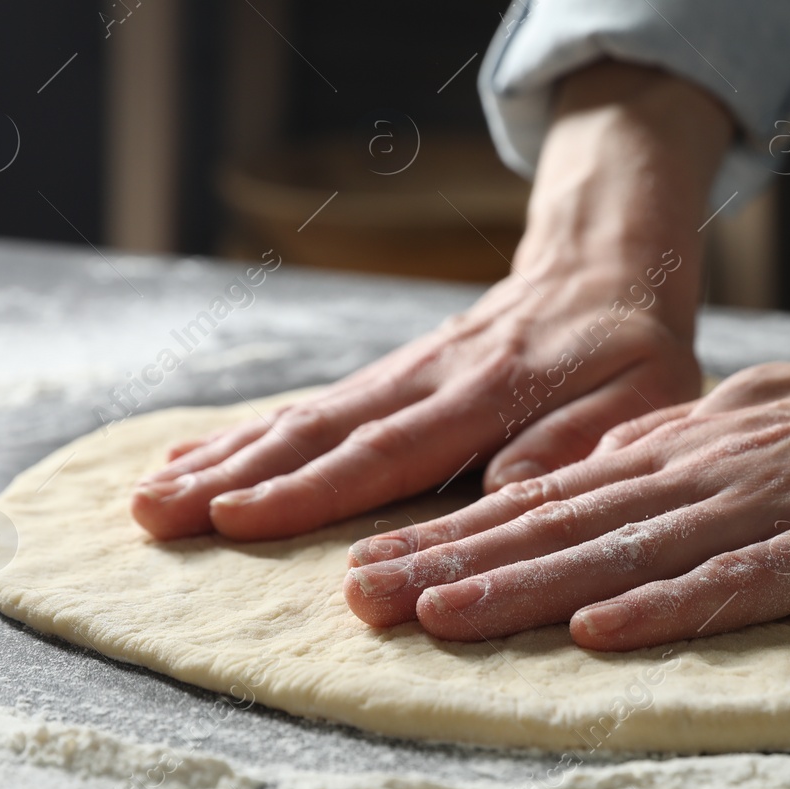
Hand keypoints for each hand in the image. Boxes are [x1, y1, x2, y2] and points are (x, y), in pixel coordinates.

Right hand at [130, 62, 733, 539]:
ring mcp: (400, 376)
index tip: (239, 519)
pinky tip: (189, 459)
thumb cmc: (630, 351)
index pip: (389, 448)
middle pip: (319, 432)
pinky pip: (310, 407)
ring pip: (301, 417)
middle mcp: (428, 380)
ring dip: (223, 458)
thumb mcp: (641, 396)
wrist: (600, 268)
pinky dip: (244, 434)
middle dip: (235, 478)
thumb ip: (579, 439)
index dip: (313, 489)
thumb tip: (505, 491)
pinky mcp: (387, 378)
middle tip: (154, 518)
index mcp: (488, 392)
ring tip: (148, 496)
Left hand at [344, 163, 789, 648]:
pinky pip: (731, 584)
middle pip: (556, 527)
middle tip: (360, 597)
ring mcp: (755, 511)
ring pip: (619, 553)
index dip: (454, 533)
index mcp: (676, 450)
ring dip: (525, 587)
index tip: (374, 562)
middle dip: (452, 563)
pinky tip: (600, 632)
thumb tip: (597, 465)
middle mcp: (695, 475)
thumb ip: (671, 443)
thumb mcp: (746, 418)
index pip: (543, 498)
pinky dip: (662, 608)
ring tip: (438, 616)